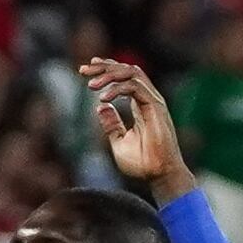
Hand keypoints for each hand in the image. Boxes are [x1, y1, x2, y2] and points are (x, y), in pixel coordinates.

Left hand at [80, 56, 193, 201]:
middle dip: (103, 67)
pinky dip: (117, 89)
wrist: (159, 175)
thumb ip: (112, 123)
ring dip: (109, 75)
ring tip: (91, 85)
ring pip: (132, 73)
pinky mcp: (156, 106)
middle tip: (83, 70)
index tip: (86, 69)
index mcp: (141, 104)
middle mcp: (149, 99)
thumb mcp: (119, 141)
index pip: (125, 77)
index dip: (106, 69)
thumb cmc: (143, 163)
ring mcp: (154, 101)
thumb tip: (100, 107)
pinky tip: (103, 98)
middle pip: (127, 70)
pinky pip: (135, 87)